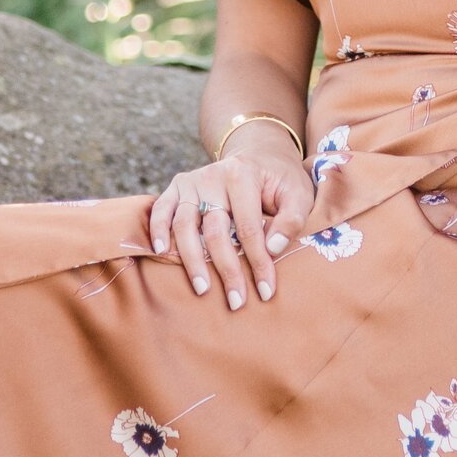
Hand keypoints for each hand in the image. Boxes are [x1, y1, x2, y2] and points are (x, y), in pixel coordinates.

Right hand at [148, 126, 314, 312]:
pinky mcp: (178, 186)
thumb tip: (273, 248)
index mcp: (244, 174)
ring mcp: (192, 181)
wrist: (260, 155)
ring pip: (184, 225)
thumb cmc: (280, 181)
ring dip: (192, 260)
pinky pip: (161, 208)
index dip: (257, 262)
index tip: (265, 291)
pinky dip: (157, 229)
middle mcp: (213, 176)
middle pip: (215, 231)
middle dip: (227, 270)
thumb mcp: (299, 193)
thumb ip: (291, 219)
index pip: (248, 228)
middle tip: (236, 301)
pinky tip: (161, 252)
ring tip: (203, 289)